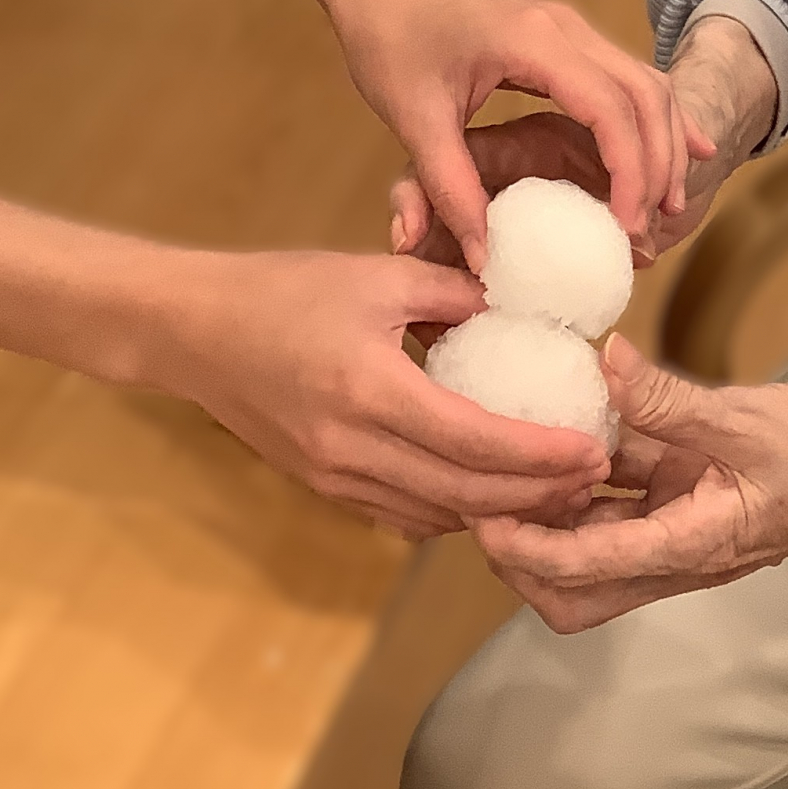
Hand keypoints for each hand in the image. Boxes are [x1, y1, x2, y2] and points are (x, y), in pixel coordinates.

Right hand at [153, 245, 609, 539]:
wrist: (193, 331)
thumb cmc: (285, 291)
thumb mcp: (379, 273)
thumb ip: (455, 291)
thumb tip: (519, 305)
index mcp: (370, 391)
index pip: (475, 442)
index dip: (541, 455)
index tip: (593, 448)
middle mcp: (352, 448)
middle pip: (464, 494)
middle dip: (537, 493)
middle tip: (594, 475)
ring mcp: (335, 476)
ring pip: (436, 515)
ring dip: (500, 510)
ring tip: (558, 490)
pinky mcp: (325, 485)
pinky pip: (403, 513)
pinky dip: (454, 510)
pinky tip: (491, 493)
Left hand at [330, 0, 711, 265]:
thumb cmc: (388, 40)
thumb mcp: (413, 120)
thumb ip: (451, 188)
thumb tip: (485, 258)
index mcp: (533, 41)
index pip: (608, 108)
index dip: (629, 170)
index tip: (626, 225)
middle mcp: (566, 27)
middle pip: (644, 95)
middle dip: (659, 164)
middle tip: (652, 228)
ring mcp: (570, 27)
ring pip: (646, 84)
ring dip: (665, 142)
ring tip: (670, 205)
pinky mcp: (566, 36)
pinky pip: (628, 76)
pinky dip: (655, 117)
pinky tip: (684, 149)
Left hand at [474, 334, 787, 634]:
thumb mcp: (748, 414)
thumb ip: (669, 397)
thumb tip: (600, 360)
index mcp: (694, 546)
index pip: (586, 568)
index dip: (524, 549)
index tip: (480, 517)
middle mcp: (682, 556)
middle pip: (577, 594)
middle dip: (524, 560)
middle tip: (491, 496)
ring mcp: (687, 535)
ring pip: (597, 555)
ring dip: (555, 521)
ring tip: (522, 459)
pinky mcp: (695, 506)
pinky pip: (628, 510)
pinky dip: (593, 486)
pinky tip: (575, 431)